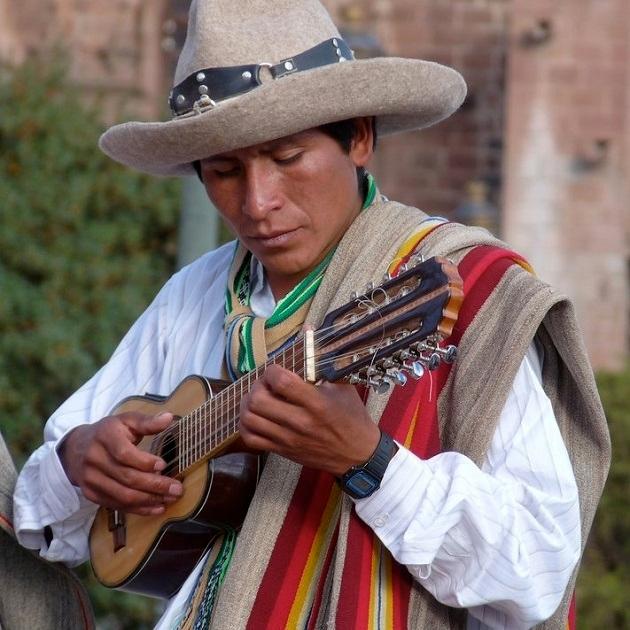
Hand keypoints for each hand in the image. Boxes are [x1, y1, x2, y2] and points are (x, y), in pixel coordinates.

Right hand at [59, 411, 183, 515]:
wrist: (76, 448)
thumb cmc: (109, 432)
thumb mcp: (126, 420)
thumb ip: (147, 421)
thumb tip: (168, 418)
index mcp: (105, 437)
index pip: (124, 454)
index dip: (144, 462)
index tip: (163, 465)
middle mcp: (95, 459)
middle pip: (126, 477)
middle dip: (155, 485)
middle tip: (176, 489)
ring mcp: (91, 479)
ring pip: (123, 495)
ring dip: (149, 500)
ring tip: (170, 499)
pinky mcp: (91, 494)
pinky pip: (117, 505)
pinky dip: (139, 509)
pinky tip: (156, 507)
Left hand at [239, 365, 379, 475]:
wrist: (358, 455)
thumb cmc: (353, 417)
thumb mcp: (343, 387)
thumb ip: (323, 361)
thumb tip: (307, 328)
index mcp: (316, 403)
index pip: (281, 382)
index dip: (272, 371)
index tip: (278, 370)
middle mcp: (299, 422)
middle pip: (258, 401)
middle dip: (257, 386)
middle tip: (266, 384)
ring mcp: (288, 438)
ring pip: (249, 419)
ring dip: (248, 404)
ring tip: (259, 398)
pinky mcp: (282, 451)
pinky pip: (251, 439)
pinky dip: (246, 425)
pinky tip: (256, 416)